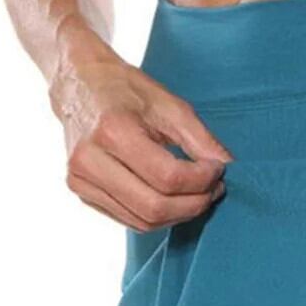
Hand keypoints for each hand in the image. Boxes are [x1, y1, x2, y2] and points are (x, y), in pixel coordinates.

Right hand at [51, 37, 229, 231]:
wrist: (78, 85)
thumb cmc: (126, 90)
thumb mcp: (169, 104)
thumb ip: (200, 139)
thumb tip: (227, 167)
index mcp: (112, 131)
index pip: (168, 178)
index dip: (201, 180)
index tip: (218, 170)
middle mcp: (89, 161)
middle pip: (155, 207)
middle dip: (194, 204)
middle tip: (214, 189)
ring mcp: (81, 181)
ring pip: (143, 221)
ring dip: (179, 214)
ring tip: (198, 194)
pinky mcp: (82, 193)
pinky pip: (130, 220)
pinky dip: (159, 215)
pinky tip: (174, 199)